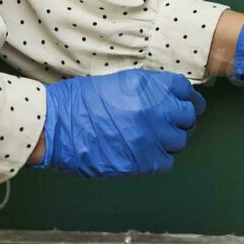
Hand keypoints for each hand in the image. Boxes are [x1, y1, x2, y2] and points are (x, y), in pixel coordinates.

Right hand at [34, 70, 205, 177]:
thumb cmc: (79, 102)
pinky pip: (166, 161)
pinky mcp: (143, 161)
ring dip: (170, 139)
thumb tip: (167, 98)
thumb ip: (147, 89)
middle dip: (180, 119)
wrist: (56, 125)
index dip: (186, 98)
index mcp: (148, 85)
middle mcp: (155, 109)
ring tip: (151, 138)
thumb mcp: (118, 82)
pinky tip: (144, 152)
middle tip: (169, 122)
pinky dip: (159, 158)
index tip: (185, 103)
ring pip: (180, 140)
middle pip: (188, 116)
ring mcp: (151, 137)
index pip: (185, 90)